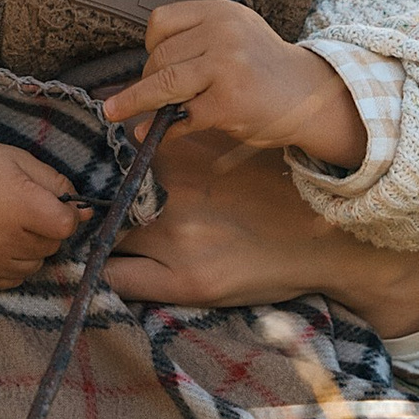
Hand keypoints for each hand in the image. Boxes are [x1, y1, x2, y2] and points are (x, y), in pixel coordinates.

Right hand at [0, 137, 81, 286]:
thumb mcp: (18, 161)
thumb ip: (56, 185)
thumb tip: (85, 212)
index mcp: (17, 204)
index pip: (66, 226)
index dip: (66, 215)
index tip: (53, 206)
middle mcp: (3, 239)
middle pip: (52, 246)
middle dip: (45, 230)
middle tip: (21, 211)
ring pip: (34, 265)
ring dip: (29, 249)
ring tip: (5, 226)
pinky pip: (13, 279)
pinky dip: (12, 264)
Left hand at [104, 0, 365, 167]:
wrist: (308, 95)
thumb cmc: (263, 68)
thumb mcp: (235, 34)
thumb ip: (195, 40)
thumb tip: (139, 73)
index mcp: (221, 12)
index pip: (161, 21)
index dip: (149, 45)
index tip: (153, 62)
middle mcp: (223, 34)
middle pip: (159, 56)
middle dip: (148, 79)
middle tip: (153, 95)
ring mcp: (226, 68)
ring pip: (163, 85)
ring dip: (136, 102)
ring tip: (116, 112)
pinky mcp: (227, 103)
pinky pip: (181, 118)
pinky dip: (163, 130)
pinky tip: (155, 135)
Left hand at [112, 138, 418, 333]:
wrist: (328, 243)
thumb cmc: (276, 194)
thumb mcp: (230, 153)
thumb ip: (182, 146)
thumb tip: (126, 134)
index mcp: (187, 158)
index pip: (115, 161)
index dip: (101, 174)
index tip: (95, 184)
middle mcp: (178, 196)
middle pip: (105, 199)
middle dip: (93, 207)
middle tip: (90, 217)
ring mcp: (181, 242)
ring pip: (106, 240)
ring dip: (102, 242)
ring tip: (108, 245)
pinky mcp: (188, 284)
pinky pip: (119, 280)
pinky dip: (109, 275)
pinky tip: (118, 271)